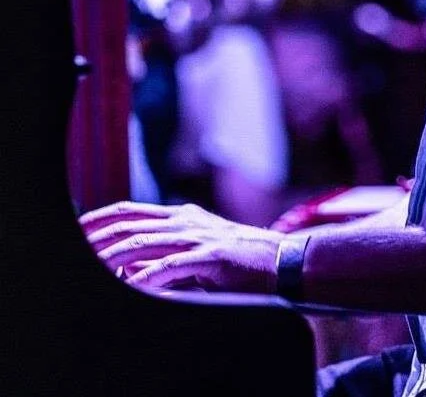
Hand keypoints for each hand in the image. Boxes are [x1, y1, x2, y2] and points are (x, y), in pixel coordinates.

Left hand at [80, 201, 281, 293]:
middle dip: (94, 237)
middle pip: (128, 224)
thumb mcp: (201, 251)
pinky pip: (170, 267)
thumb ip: (169, 254)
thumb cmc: (243, 263)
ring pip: (142, 244)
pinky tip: (129, 287)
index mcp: (182, 217)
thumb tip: (131, 268)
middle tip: (67, 249)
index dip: (98, 219)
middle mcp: (186, 221)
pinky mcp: (212, 256)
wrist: (284, 261)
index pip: (130, 211)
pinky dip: (145, 278)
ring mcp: (199, 237)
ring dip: (110, 258)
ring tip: (88, 270)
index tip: (74, 231)